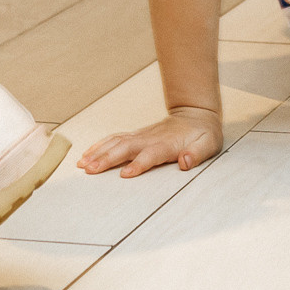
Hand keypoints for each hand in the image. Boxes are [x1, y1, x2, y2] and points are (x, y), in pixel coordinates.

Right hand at [78, 106, 221, 177]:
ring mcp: (140, 136)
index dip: (137, 165)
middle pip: (125, 148)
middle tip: (90, 170)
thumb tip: (185, 161)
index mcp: (167, 144)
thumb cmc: (202, 134)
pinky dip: (99, 145)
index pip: (149, 155)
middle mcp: (149, 139)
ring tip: (82, 164)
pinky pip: (114, 139)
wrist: (196, 114)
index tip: (124, 174)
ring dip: (98, 153)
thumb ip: (196, 154)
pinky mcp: (135, 136)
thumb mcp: (208, 144)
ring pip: (115, 142)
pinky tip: (87, 154)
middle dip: (106, 159)